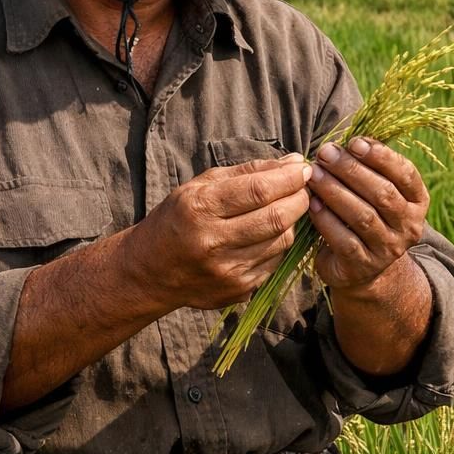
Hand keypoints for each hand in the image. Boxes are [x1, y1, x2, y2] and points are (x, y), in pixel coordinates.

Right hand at [129, 155, 312, 310]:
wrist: (149, 272)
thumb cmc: (178, 219)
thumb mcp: (202, 185)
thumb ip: (249, 171)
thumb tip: (295, 162)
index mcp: (199, 208)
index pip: (258, 190)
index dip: (289, 177)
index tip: (303, 168)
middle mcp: (212, 242)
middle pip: (277, 218)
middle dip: (299, 198)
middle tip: (304, 187)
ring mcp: (227, 271)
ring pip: (282, 241)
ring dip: (292, 221)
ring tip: (285, 208)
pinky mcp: (238, 290)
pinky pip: (275, 261)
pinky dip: (279, 243)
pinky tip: (269, 234)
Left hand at [307, 137, 428, 292]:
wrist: (361, 267)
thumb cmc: (365, 213)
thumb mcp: (375, 191)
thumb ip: (368, 168)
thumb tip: (343, 143)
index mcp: (417, 201)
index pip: (406, 175)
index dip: (381, 156)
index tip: (355, 142)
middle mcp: (409, 226)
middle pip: (383, 193)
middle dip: (352, 170)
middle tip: (326, 153)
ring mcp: (388, 249)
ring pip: (363, 216)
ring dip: (335, 191)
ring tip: (314, 174)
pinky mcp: (363, 266)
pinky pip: (344, 240)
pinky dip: (327, 220)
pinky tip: (313, 203)